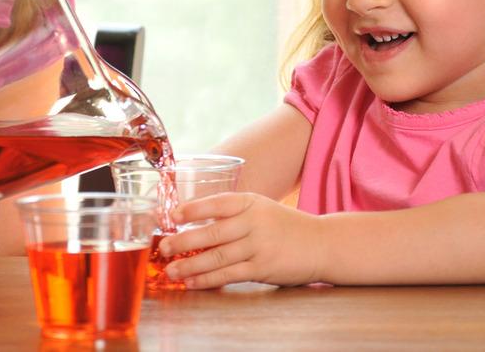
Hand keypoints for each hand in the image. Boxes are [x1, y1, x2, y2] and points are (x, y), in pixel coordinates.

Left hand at [157, 192, 323, 288]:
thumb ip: (233, 213)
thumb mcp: (261, 209)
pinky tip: (193, 282)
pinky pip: (229, 274)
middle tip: (163, 248)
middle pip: (212, 233)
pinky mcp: (263, 268)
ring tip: (171, 270)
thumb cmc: (285, 226)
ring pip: (217, 257)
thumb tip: (194, 223)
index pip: (216, 203)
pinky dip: (208, 279)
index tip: (172, 216)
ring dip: (190, 265)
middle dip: (183, 242)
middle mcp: (253, 222)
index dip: (192, 209)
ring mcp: (259, 246)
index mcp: (250, 202)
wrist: (321, 243)